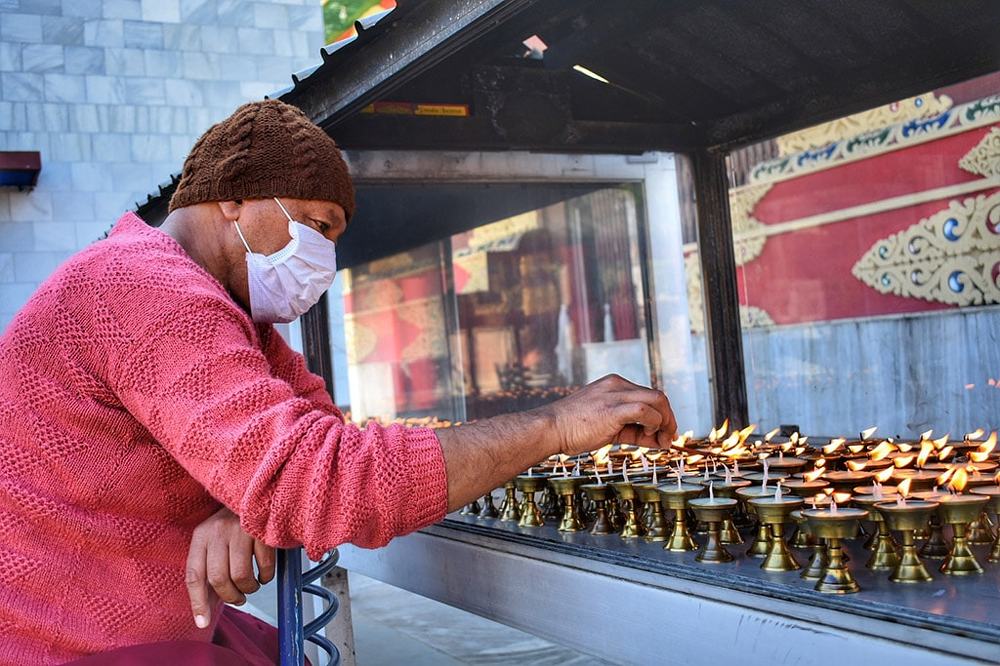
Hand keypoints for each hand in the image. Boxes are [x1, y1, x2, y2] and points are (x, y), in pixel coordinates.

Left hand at [185, 506, 274, 628]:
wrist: (260, 492)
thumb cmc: (236, 524)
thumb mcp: (216, 541)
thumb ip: (209, 571)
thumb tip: (205, 610)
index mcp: (201, 535)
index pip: (194, 575)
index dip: (198, 602)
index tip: (202, 621)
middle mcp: (217, 531)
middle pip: (217, 578)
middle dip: (230, 596)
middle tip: (239, 598)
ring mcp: (240, 529)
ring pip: (240, 575)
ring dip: (249, 588)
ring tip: (253, 585)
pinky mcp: (262, 530)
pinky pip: (264, 565)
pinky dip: (266, 576)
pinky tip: (265, 574)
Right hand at [542, 374, 676, 454]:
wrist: (550, 429)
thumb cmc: (573, 430)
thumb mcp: (606, 426)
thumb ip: (630, 429)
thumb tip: (655, 439)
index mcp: (613, 385)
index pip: (647, 396)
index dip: (660, 416)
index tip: (662, 434)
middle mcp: (617, 385)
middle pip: (658, 396)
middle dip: (669, 418)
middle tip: (669, 438)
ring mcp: (615, 394)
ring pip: (657, 400)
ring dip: (666, 422)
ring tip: (662, 440)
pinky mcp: (614, 408)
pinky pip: (645, 411)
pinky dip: (654, 424)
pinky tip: (648, 436)